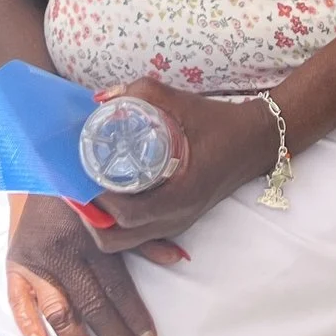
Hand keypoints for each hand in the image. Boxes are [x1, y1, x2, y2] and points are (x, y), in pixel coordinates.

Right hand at [4, 191, 184, 335]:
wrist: (32, 160)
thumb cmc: (82, 184)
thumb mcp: (114, 204)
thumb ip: (144, 236)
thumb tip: (181, 260)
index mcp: (94, 238)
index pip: (120, 290)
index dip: (139, 320)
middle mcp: (65, 253)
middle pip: (95, 308)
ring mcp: (37, 262)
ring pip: (62, 313)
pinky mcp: (14, 264)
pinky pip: (19, 302)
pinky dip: (29, 329)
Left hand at [85, 77, 281, 255]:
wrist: (256, 141)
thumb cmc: (220, 123)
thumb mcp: (183, 102)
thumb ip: (143, 94)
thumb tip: (101, 99)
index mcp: (179, 196)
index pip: (126, 215)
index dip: (97, 201)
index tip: (82, 176)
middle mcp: (176, 218)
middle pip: (118, 239)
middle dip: (91, 217)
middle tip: (79, 186)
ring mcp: (177, 223)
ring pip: (126, 242)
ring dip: (102, 223)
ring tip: (89, 191)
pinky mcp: (177, 220)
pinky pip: (141, 237)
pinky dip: (120, 226)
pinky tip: (111, 205)